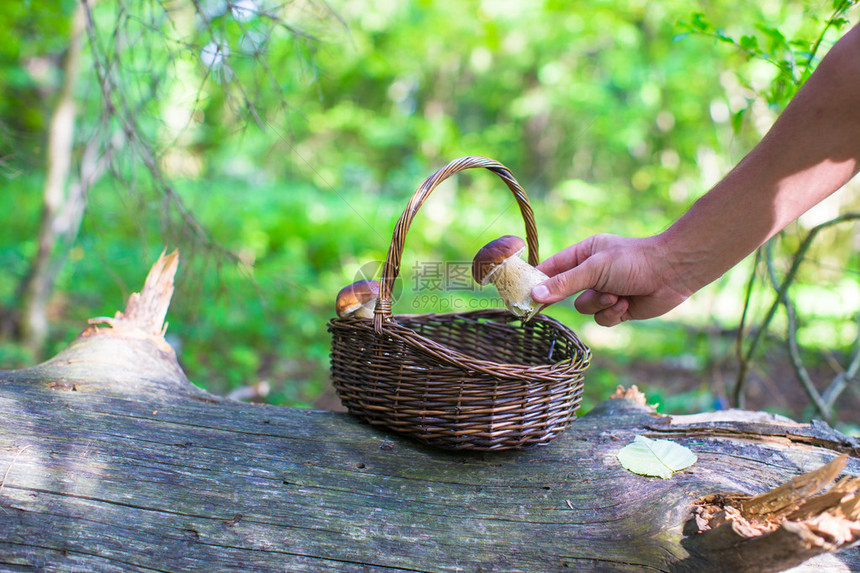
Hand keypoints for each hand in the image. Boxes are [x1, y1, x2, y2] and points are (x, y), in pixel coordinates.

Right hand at [531, 233, 692, 326]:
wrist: (673, 272)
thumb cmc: (634, 261)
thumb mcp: (594, 269)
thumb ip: (564, 283)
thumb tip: (535, 294)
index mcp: (584, 253)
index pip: (552, 268)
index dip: (537, 281)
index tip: (522, 293)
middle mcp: (592, 273)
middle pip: (564, 292)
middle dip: (566, 296)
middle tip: (541, 307)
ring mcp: (605, 291)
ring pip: (584, 308)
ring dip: (599, 304)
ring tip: (616, 296)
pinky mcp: (619, 309)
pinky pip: (602, 319)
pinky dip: (612, 314)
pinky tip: (627, 304)